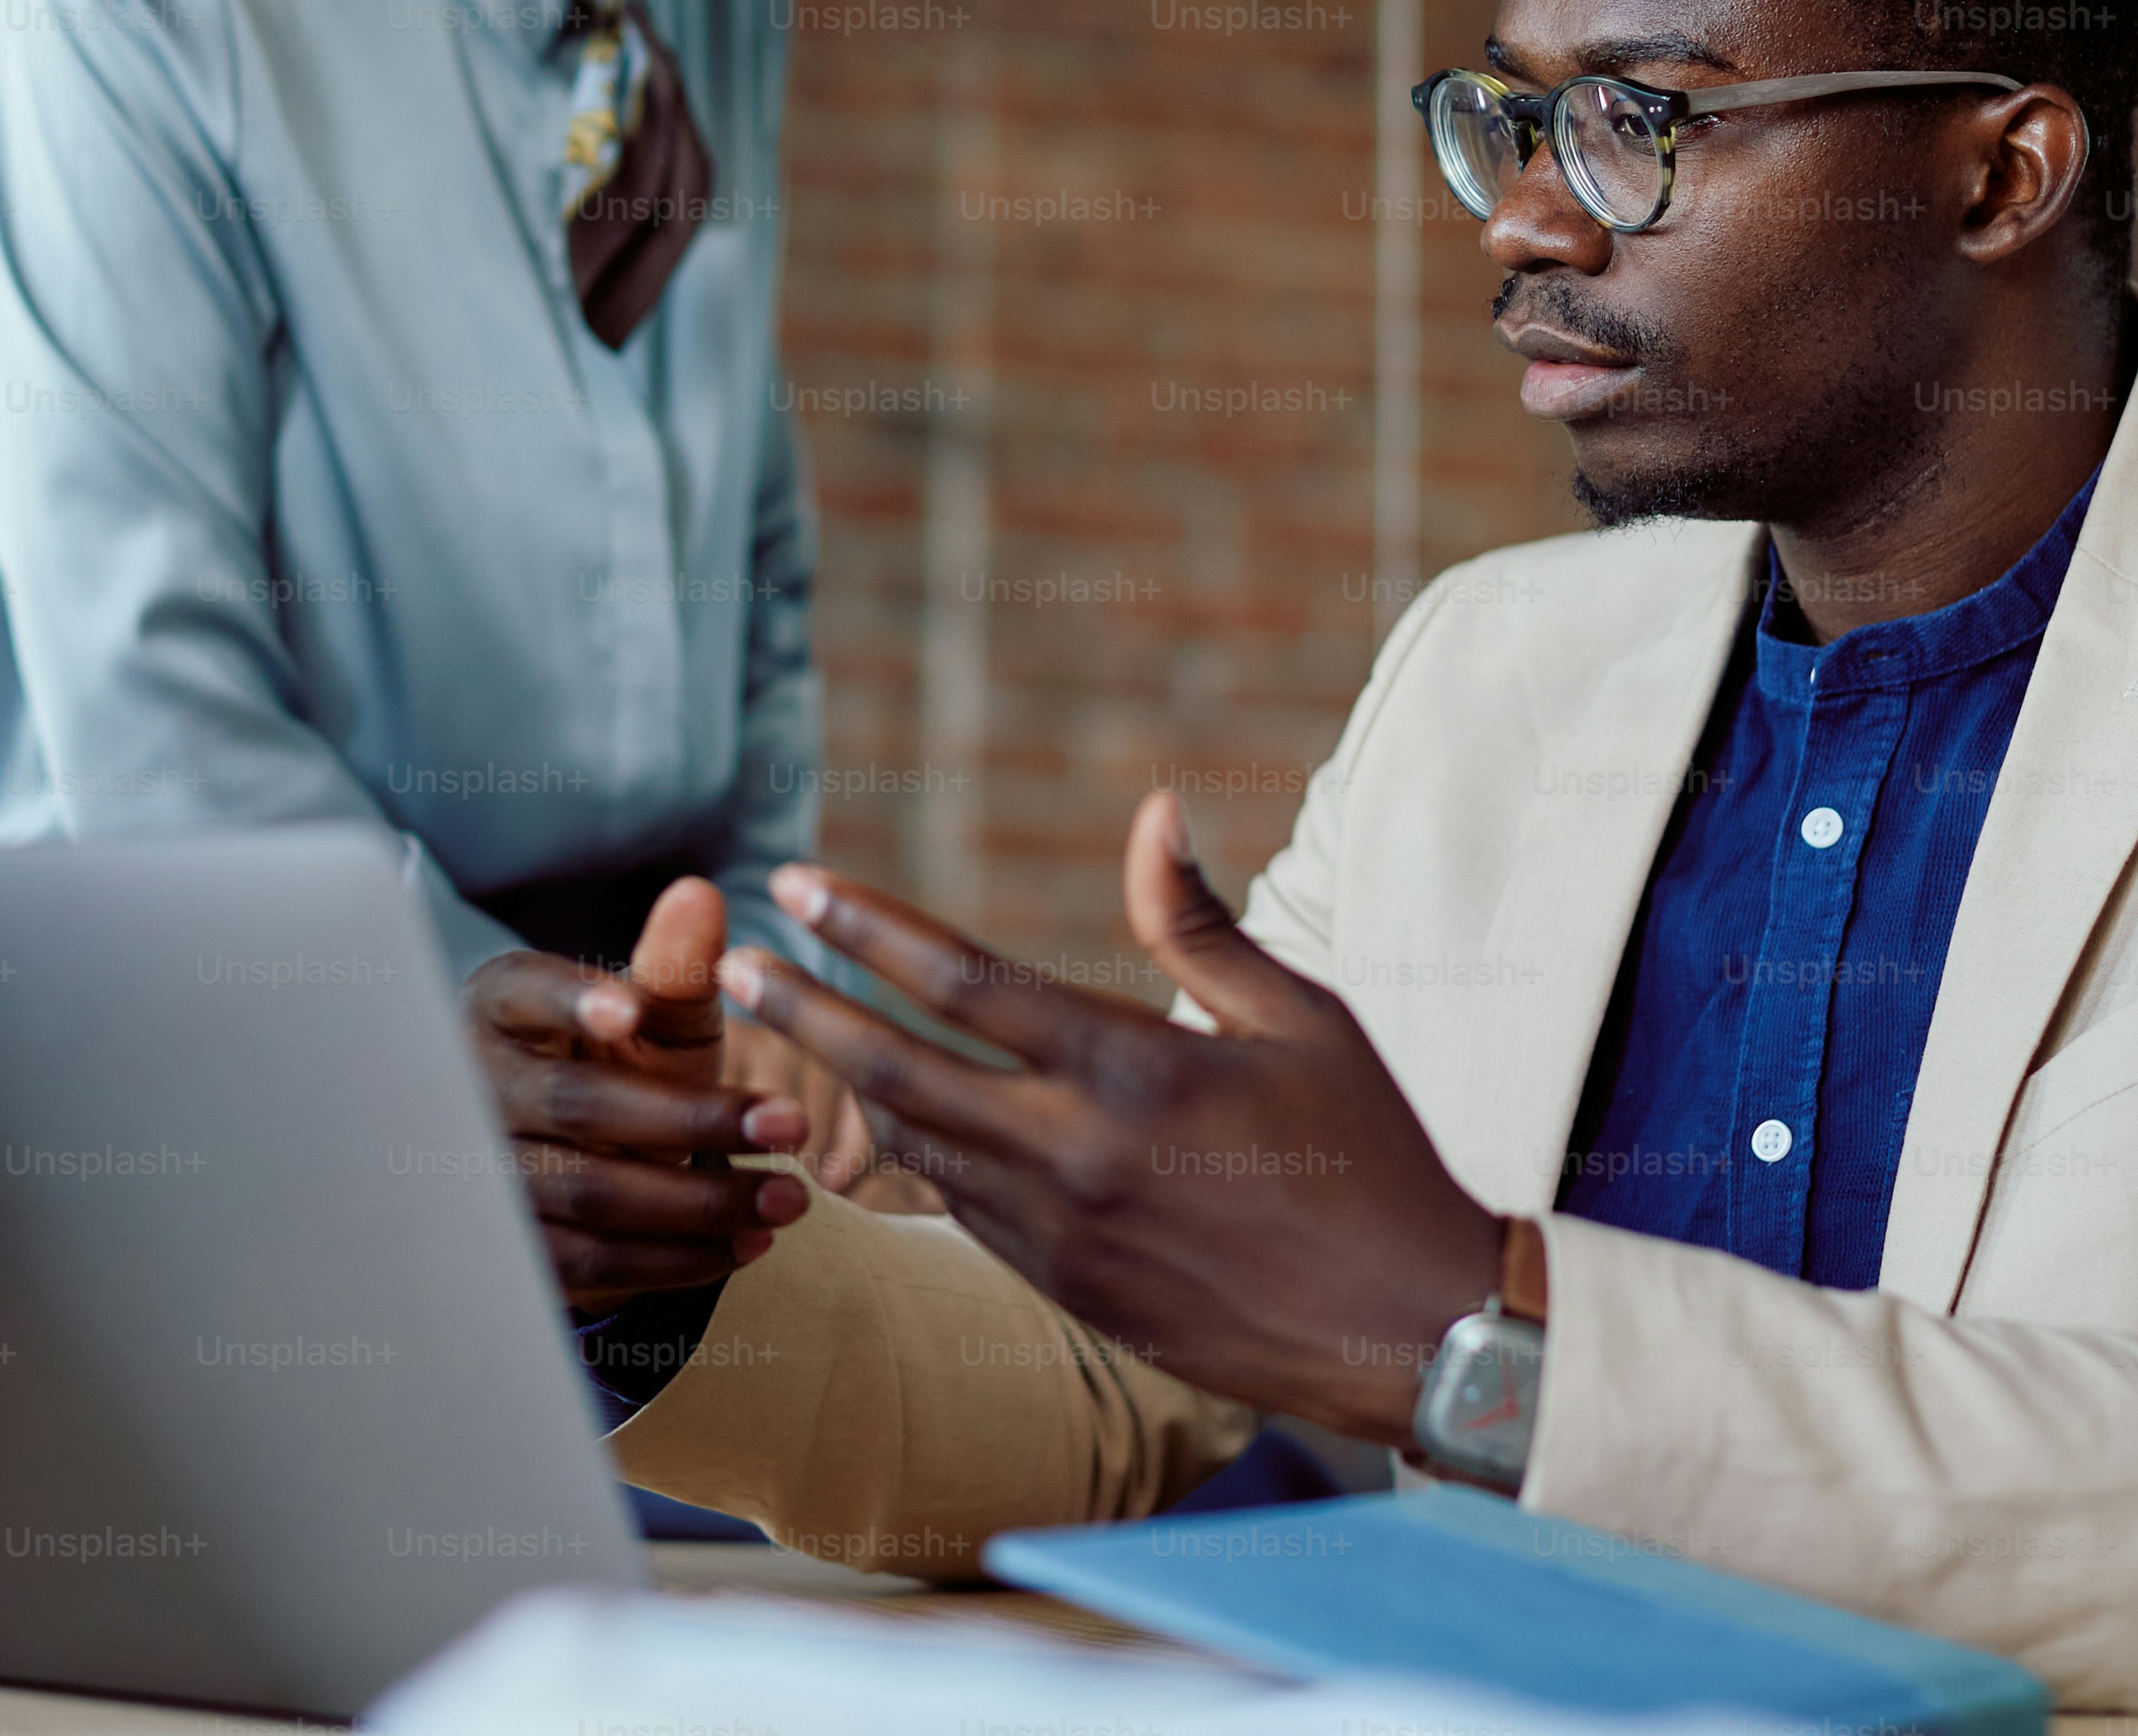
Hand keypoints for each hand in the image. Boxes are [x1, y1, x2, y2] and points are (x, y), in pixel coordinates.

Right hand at [466, 877, 812, 1311]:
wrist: (582, 1161)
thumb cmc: (621, 1062)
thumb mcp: (655, 1016)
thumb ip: (676, 965)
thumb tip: (699, 894)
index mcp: (503, 1004)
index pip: (527, 994)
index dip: (573, 1003)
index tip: (631, 1013)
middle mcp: (476, 1087)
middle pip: (577, 1107)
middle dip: (692, 1121)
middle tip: (794, 1121)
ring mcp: (486, 1175)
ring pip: (590, 1193)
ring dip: (701, 1203)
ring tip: (793, 1197)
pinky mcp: (516, 1250)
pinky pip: (593, 1262)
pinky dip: (676, 1260)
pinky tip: (749, 1244)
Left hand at [716, 792, 1502, 1447]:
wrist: (1409, 1326)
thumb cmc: (1371, 1149)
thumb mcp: (1298, 1017)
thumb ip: (1199, 922)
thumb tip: (1150, 811)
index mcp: (1135, 1071)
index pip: (962, 982)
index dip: (866, 927)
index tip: (795, 883)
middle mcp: (1079, 1154)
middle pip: (898, 1068)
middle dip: (801, 1009)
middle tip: (728, 963)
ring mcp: (1063, 1233)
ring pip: (917, 1144)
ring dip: (843, 1083)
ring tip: (786, 1029)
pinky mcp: (1068, 1289)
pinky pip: (962, 1208)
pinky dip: (918, 1153)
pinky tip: (891, 1114)